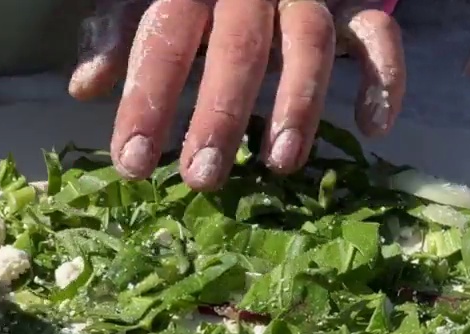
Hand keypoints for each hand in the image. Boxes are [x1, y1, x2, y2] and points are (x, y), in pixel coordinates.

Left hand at [67, 0, 404, 190]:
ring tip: (277, 166)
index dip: (147, 101)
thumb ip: (116, 30)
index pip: (165, 39)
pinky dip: (385, 81)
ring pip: (311, 43)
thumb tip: (84, 86)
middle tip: (201, 179)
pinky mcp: (356, 3)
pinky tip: (373, 127)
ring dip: (298, 106)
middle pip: (240, 48)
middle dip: (220, 116)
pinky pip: (380, 38)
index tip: (131, 164)